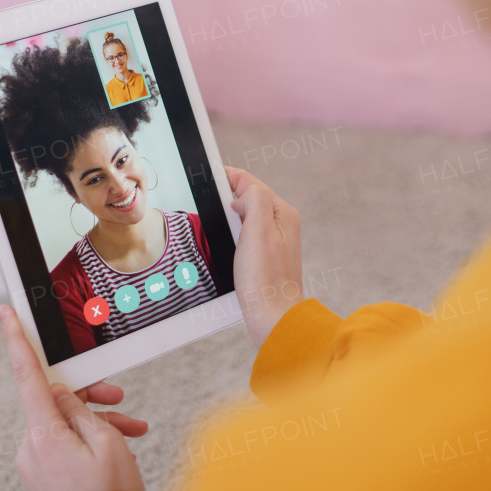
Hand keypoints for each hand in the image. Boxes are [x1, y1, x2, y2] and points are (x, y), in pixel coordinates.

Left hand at [0, 304, 147, 490]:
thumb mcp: (106, 442)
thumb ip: (81, 410)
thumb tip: (61, 394)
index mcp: (43, 434)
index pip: (26, 375)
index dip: (15, 340)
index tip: (6, 314)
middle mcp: (31, 446)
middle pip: (56, 401)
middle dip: (89, 395)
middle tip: (118, 395)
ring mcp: (35, 463)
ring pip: (65, 424)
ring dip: (97, 422)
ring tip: (131, 430)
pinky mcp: (43, 476)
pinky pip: (63, 444)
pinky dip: (88, 441)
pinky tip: (118, 445)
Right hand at [225, 166, 303, 349]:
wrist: (272, 317)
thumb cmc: (265, 278)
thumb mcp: (258, 229)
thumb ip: (253, 199)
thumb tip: (241, 194)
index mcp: (283, 214)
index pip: (252, 183)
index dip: (230, 176)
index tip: (210, 173)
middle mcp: (282, 226)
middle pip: (250, 199)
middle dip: (230, 194)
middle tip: (208, 193)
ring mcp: (274, 243)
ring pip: (247, 218)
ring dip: (231, 215)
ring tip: (215, 214)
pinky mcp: (265, 259)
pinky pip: (246, 236)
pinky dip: (233, 233)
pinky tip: (225, 240)